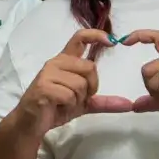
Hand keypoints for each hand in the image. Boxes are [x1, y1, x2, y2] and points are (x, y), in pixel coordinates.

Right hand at [11, 29, 136, 137]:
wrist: (30, 124)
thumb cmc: (54, 109)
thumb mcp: (82, 104)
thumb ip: (103, 102)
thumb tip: (128, 105)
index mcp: (64, 61)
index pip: (80, 38)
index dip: (96, 35)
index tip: (112, 41)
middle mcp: (55, 63)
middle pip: (90, 67)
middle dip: (91, 87)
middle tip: (78, 99)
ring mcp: (47, 74)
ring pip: (80, 84)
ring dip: (77, 100)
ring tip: (64, 104)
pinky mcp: (43, 87)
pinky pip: (70, 95)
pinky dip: (69, 106)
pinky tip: (58, 107)